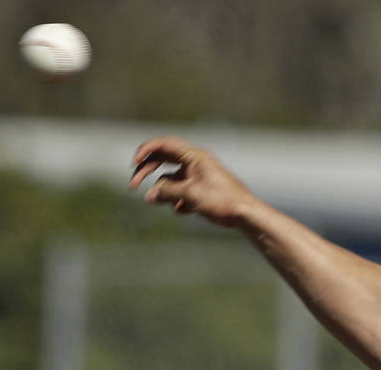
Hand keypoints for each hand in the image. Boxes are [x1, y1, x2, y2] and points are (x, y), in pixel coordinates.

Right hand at [129, 137, 255, 226]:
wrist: (246, 215)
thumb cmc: (223, 200)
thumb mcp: (190, 194)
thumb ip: (167, 192)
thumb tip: (149, 195)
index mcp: (194, 156)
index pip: (164, 144)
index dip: (146, 150)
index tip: (134, 164)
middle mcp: (196, 163)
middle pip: (164, 161)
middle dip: (147, 172)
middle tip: (133, 185)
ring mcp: (199, 177)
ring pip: (172, 179)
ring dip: (163, 190)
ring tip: (158, 202)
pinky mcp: (203, 191)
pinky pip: (183, 192)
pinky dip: (178, 200)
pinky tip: (181, 210)